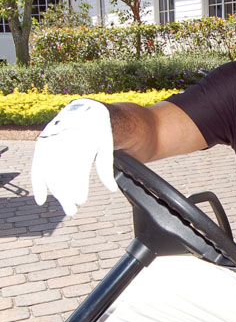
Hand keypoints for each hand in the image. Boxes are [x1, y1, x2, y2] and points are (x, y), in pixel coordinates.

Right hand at [31, 99, 116, 215]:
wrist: (86, 110)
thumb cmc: (100, 132)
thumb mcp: (107, 147)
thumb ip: (106, 168)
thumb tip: (112, 189)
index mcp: (81, 138)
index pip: (76, 166)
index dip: (77, 185)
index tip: (81, 200)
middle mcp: (62, 139)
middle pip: (60, 172)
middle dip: (65, 194)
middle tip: (72, 211)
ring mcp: (50, 141)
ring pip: (49, 172)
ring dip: (55, 193)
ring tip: (66, 207)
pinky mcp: (43, 144)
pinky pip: (37, 165)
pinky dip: (38, 183)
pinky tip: (41, 198)